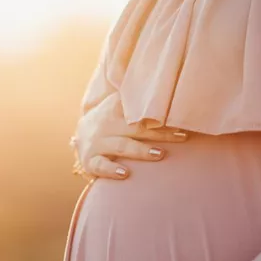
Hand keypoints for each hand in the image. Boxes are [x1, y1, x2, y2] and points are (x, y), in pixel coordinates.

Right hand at [71, 92, 188, 179]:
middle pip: (135, 128)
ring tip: (160, 154)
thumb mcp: (118, 106)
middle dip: (159, 133)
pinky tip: (125, 174)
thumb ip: (137, 98)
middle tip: (181, 136)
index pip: (136, 109)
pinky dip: (112, 170)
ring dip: (141, 150)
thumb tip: (166, 86)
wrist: (80, 138)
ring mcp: (97, 144)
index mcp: (114, 109)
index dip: (156, 112)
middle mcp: (106, 125)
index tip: (176, 115)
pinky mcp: (90, 162)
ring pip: (121, 146)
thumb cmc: (110, 122)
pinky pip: (101, 166)